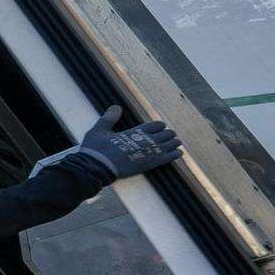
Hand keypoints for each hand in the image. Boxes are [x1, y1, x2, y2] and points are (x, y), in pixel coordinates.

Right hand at [51, 105, 181, 183]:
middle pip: (167, 133)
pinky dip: (176, 154)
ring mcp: (149, 153)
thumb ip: (109, 118)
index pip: (157, 125)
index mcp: (135, 132)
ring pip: (171, 144)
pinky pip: (170, 157)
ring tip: (175, 143)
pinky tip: (178, 153)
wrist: (96, 168)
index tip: (160, 128)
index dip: (160, 126)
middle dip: (168, 134)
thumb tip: (116, 107)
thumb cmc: (95, 149)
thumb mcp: (99, 131)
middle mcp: (145, 141)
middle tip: (168, 136)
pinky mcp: (150, 164)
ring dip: (174, 143)